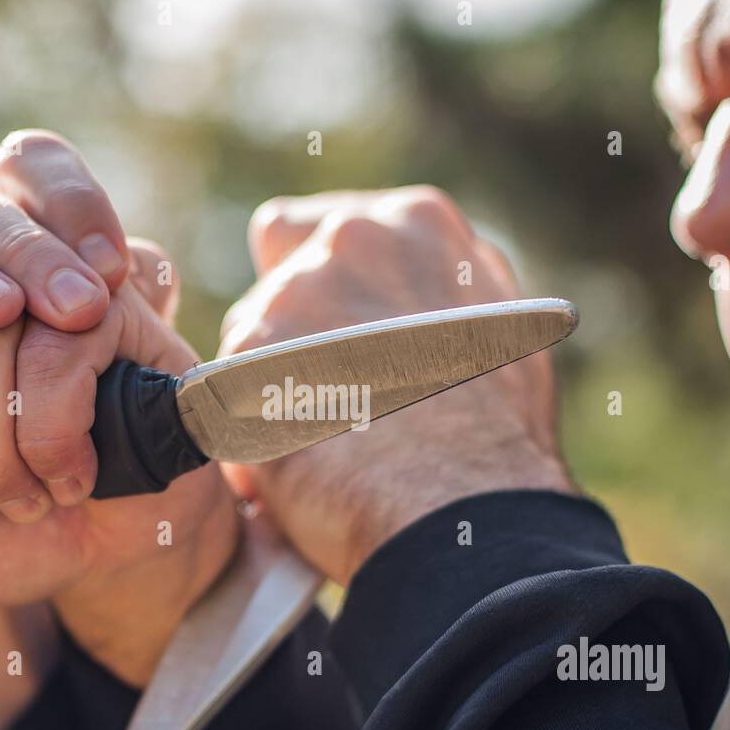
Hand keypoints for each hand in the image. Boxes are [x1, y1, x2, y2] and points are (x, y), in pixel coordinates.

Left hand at [219, 186, 573, 584]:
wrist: (459, 505)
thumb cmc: (498, 436)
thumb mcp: (502, 329)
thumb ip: (450, 282)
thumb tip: (416, 273)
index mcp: (413, 224)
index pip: (318, 228)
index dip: (324, 285)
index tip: (340, 331)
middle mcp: (346, 240)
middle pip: (278, 274)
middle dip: (296, 328)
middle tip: (335, 394)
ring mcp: (291, 295)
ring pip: (251, 332)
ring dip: (271, 376)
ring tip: (324, 438)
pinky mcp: (244, 357)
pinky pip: (227, 390)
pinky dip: (248, 426)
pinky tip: (295, 461)